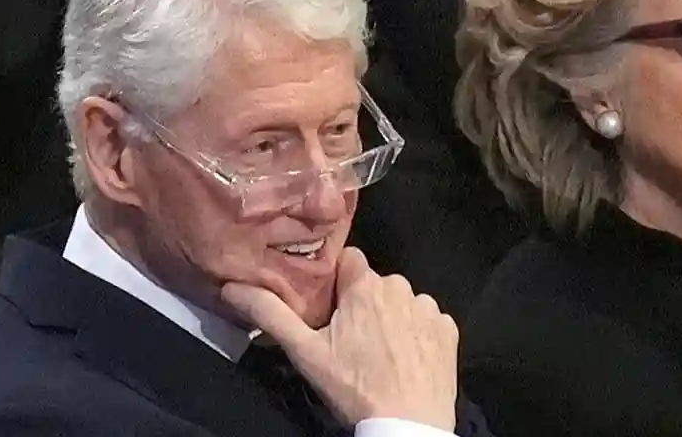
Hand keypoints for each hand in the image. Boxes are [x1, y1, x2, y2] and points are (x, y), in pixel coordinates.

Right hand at [222, 248, 458, 430]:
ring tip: (379, 355)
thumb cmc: (354, 388)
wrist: (407, 425)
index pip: (347, 261)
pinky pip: (426, 321)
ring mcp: (429, 308)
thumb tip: (232, 287)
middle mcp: (401, 287)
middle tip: (350, 340)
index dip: (335, 281)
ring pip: (401, 302)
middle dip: (362, 304)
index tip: (328, 306)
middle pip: (374, 284)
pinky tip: (406, 360)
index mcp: (365, 286)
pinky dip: (416, 334)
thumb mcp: (305, 353)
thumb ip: (270, 314)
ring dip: (390, 318)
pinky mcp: (448, 329)